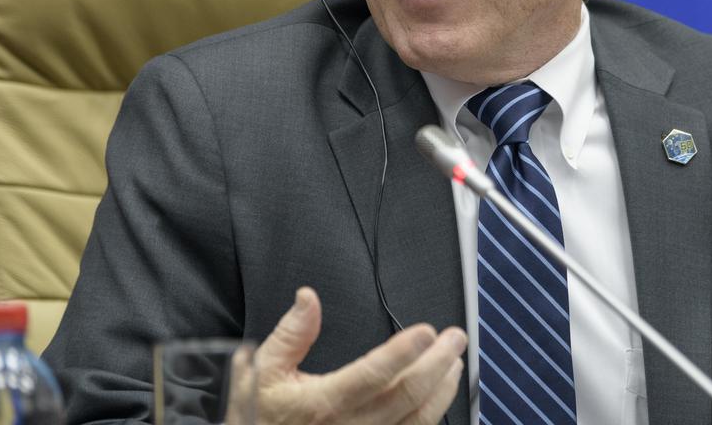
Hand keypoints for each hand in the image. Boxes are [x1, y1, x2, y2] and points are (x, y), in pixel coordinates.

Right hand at [226, 287, 465, 424]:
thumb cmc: (257, 416)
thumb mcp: (259, 371)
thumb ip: (290, 335)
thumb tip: (309, 298)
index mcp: (321, 404)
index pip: (373, 375)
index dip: (404, 352)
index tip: (429, 331)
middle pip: (405, 397)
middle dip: (436, 364)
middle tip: (455, 338)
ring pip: (416, 421)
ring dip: (441, 391)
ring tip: (455, 363)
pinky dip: (430, 417)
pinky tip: (440, 398)